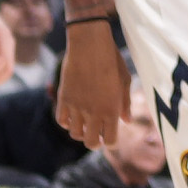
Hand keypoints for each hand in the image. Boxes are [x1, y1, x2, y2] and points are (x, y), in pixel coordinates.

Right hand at [52, 10, 128, 144]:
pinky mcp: (64, 98)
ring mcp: (77, 107)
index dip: (111, 142)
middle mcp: (94, 113)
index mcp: (111, 110)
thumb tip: (126, 121)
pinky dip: (67, 122)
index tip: (110, 136)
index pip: (110, 141)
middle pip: (90, 142)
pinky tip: (72, 115)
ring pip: (75, 134)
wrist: (90, 44)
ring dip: (80, 132)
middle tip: (96, 135)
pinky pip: (61, 120)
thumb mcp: (125, 81)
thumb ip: (125, 103)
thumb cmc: (112, 60)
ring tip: (84, 124)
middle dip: (95, 142)